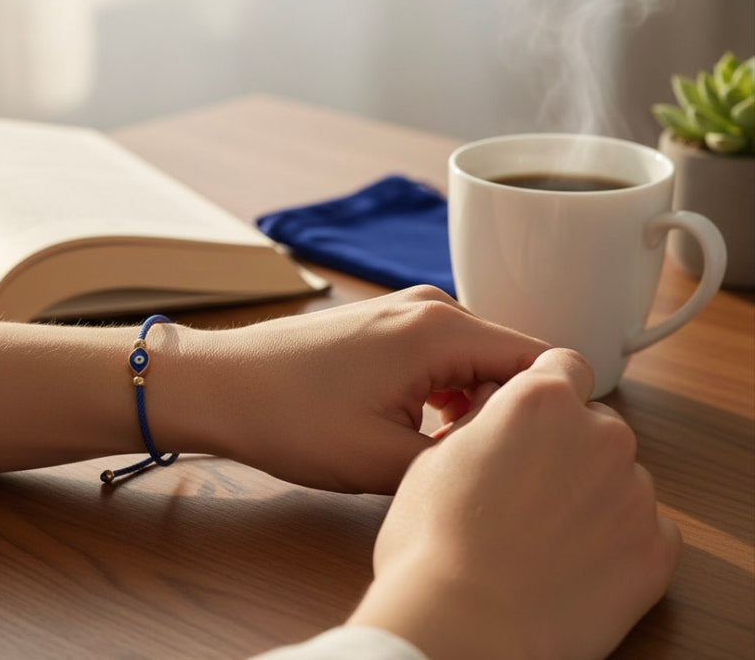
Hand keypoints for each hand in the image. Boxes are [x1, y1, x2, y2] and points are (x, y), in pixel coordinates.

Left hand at [150, 286, 546, 493]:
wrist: (220, 386)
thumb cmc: (289, 418)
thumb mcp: (383, 461)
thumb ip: (463, 458)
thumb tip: (507, 459)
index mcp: (443, 330)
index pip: (542, 364)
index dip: (551, 416)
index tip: (534, 461)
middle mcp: (433, 306)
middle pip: (511, 362)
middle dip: (507, 415)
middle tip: (479, 466)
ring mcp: (407, 310)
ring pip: (476, 363)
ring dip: (474, 408)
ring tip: (445, 454)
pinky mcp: (386, 323)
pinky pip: (444, 357)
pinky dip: (446, 394)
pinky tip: (420, 431)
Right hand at [348, 348, 681, 658]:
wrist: (464, 623)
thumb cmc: (435, 542)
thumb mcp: (434, 458)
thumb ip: (482, 422)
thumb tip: (496, 408)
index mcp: (540, 401)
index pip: (562, 365)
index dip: (541, 391)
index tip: (526, 420)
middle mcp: (598, 434)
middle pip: (594, 424)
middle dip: (567, 447)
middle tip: (524, 490)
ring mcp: (634, 492)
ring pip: (619, 478)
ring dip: (591, 495)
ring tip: (542, 537)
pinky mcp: (655, 548)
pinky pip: (644, 530)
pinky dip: (616, 542)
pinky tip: (570, 565)